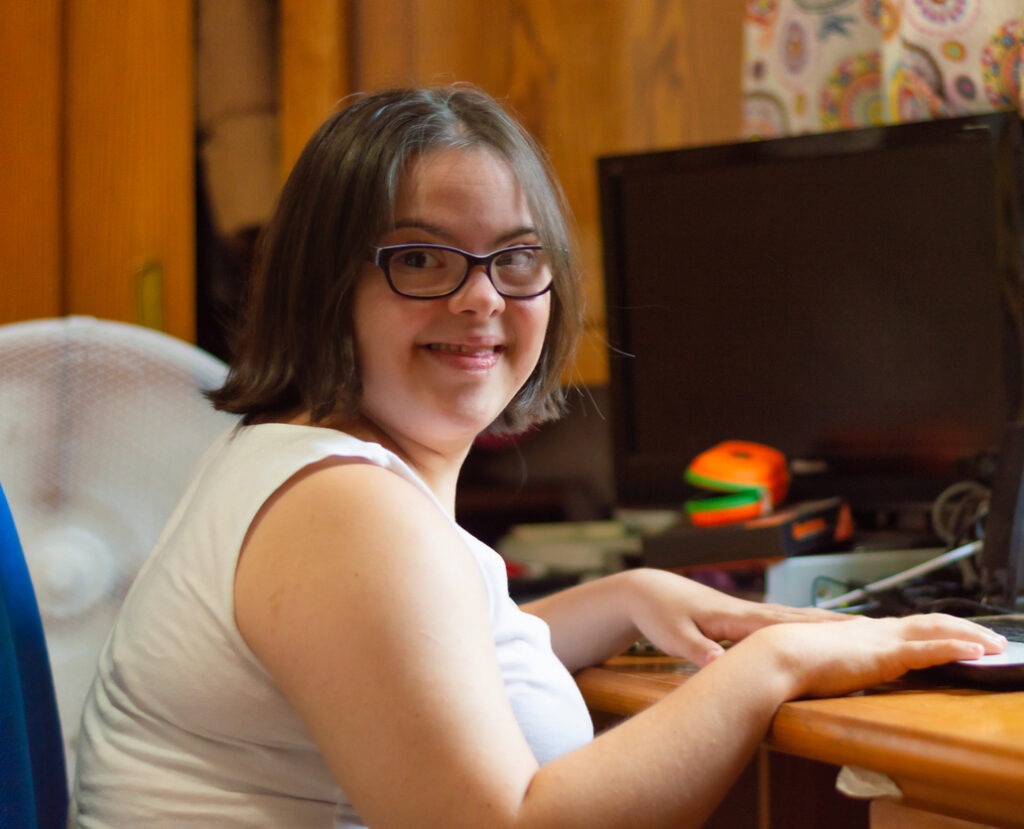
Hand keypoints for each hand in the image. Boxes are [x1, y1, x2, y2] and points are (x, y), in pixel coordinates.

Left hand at [626, 568, 846, 665]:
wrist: (647, 591)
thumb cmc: (659, 614)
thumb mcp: (674, 635)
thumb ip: (698, 650)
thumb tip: (721, 667)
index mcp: (737, 617)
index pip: (786, 625)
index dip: (820, 630)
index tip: (854, 633)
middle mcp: (750, 613)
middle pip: (801, 619)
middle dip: (839, 625)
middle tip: (882, 628)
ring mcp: (749, 615)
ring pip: (797, 619)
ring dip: (830, 623)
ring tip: (868, 627)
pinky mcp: (744, 620)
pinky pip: (784, 623)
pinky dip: (809, 625)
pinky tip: (824, 631)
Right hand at [743, 613, 1007, 698]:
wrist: (774, 655)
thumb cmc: (786, 662)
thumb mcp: (816, 662)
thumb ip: (833, 665)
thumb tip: (835, 676)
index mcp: (860, 632)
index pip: (907, 625)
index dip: (937, 628)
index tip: (958, 633)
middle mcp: (874, 630)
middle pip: (929, 622)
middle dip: (963, 628)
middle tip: (993, 639)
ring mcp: (880, 640)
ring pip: (936, 631)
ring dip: (970, 636)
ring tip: (996, 645)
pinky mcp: (882, 655)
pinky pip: (927, 650)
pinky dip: (955, 649)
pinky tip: (976, 652)